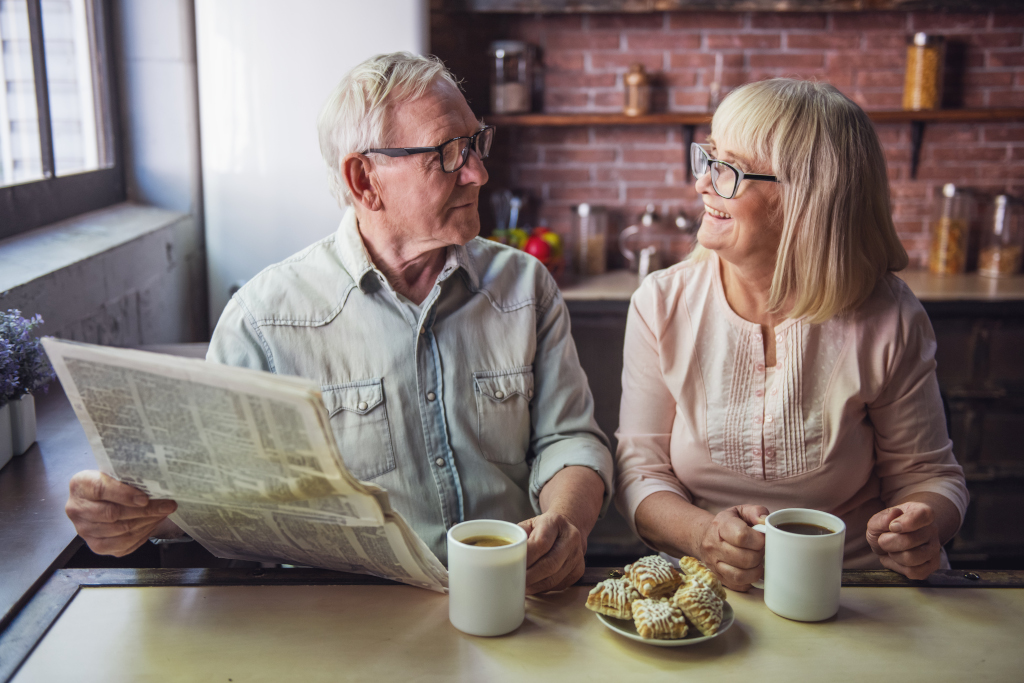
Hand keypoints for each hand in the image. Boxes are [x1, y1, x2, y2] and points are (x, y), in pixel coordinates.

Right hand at [65, 470, 179, 556]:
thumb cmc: (111, 482)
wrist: (100, 498)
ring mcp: (85, 530)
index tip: (145, 497)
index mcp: (80, 485)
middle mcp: (77, 509)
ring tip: (163, 513)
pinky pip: (122, 545)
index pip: (100, 489)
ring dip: (147, 522)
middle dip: (145, 510)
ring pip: (119, 531)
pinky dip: (142, 535)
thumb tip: (157, 483)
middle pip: (112, 513)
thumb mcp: (115, 472)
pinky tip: (153, 524)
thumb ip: (128, 477)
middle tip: (167, 505)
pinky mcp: (96, 546)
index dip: (124, 494)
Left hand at [518, 511, 585, 594]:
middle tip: (513, 582)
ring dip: (535, 586)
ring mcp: (577, 556)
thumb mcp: (530, 524)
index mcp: (556, 522)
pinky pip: (558, 584)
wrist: (567, 529)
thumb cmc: (542, 528)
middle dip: (529, 576)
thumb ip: (518, 536)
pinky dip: (543, 588)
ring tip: (520, 588)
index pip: (541, 543)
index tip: (511, 566)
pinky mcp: (579, 570)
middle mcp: (571, 538)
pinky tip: (532, 587)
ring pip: (554, 578)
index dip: (526, 558)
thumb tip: (503, 553)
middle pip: (549, 564)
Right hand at [695, 505, 769, 591]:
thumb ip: (756, 511)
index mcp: (720, 526)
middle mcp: (713, 546)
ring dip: (755, 570)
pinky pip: (737, 585)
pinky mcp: (718, 577)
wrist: (704, 536)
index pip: (742, 536)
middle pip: (745, 558)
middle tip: (761, 550)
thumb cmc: (728, 524)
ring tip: (757, 562)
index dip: (759, 540)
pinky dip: (749, 580)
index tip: (763, 539)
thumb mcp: (740, 511)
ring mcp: (714, 564)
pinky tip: (750, 571)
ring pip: (740, 575)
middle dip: (759, 555)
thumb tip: (764, 521)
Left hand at [866, 502, 941, 579]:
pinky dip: (898, 567)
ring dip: (893, 556)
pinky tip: (896, 560)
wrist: (891, 540)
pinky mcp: (932, 566)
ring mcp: (934, 549)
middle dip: (887, 542)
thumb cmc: (886, 528)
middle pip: (909, 541)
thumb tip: (894, 514)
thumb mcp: (878, 520)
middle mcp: (932, 530)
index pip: (924, 515)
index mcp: (922, 512)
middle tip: (883, 539)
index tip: (893, 526)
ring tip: (891, 549)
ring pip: (911, 559)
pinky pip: (914, 572)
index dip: (907, 522)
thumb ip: (882, 518)